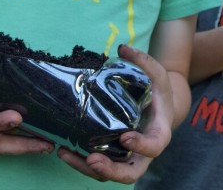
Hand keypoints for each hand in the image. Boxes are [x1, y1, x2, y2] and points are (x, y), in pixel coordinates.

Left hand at [57, 44, 173, 183]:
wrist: (156, 106)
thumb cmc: (158, 90)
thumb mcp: (157, 73)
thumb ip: (143, 61)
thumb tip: (123, 47)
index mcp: (159, 133)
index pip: (155, 146)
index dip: (142, 146)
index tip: (125, 138)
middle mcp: (143, 152)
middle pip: (131, 173)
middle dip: (111, 171)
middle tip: (92, 160)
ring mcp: (127, 157)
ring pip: (110, 174)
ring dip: (88, 169)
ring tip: (67, 154)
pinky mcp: (112, 156)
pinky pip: (98, 167)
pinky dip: (80, 163)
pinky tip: (63, 151)